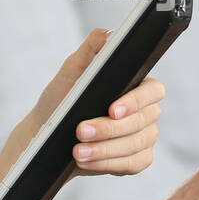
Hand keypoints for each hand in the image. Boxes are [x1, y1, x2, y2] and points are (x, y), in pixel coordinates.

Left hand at [20, 28, 163, 178]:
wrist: (46, 135)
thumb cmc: (60, 100)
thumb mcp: (70, 73)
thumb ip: (89, 51)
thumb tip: (108, 35)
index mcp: (136, 86)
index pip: (152, 91)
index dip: (135, 101)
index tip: (112, 109)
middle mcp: (146, 111)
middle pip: (143, 121)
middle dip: (109, 129)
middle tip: (80, 131)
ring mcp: (143, 137)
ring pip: (136, 145)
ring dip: (105, 150)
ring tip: (77, 151)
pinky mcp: (135, 159)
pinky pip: (133, 164)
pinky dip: (108, 164)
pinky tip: (86, 162)